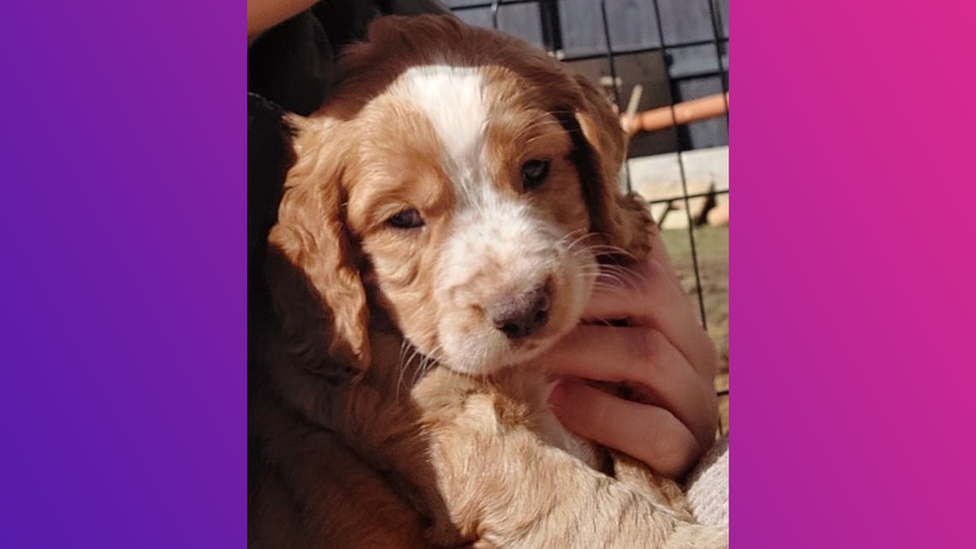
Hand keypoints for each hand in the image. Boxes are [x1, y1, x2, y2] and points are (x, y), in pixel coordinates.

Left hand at [538, 232, 718, 477]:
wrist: (622, 476)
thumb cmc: (594, 397)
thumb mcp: (587, 345)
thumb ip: (577, 307)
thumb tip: (530, 243)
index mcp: (673, 316)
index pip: (645, 261)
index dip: (593, 256)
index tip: (536, 261)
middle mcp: (694, 350)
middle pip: (649, 292)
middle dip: (578, 300)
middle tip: (524, 312)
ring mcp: (697, 400)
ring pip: (649, 355)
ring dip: (581, 352)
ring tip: (531, 358)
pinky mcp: (687, 450)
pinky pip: (655, 427)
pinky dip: (601, 412)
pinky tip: (559, 404)